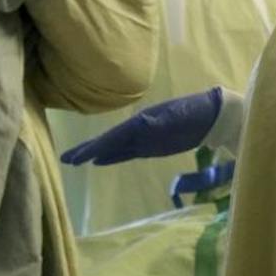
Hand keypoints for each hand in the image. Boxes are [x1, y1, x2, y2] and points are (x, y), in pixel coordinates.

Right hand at [60, 88, 223, 165]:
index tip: (77, 156)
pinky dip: (112, 157)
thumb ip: (160, 122)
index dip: (95, 146)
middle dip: (87, 150)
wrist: (210, 116)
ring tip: (76, 161)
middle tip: (65, 160)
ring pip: (114, 148)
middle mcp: (137, 129)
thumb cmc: (194, 113)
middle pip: (108, 142)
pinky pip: (126, 153)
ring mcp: (143, 138)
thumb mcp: (178, 116)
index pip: (113, 136)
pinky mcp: (150, 147)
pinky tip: (100, 162)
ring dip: (95, 154)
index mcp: (141, 121)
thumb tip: (140, 123)